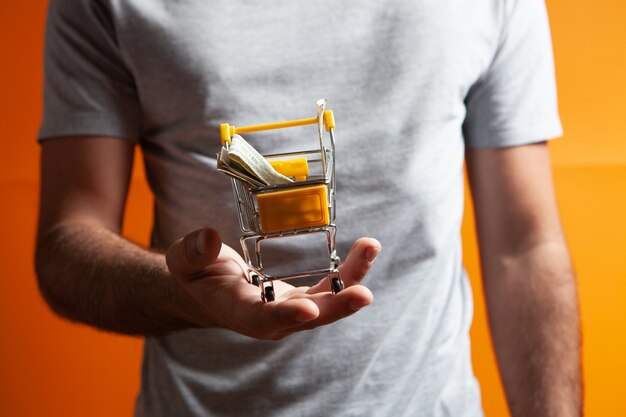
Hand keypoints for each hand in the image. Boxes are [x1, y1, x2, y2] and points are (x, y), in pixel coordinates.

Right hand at [166, 228, 380, 339]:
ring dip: (352, 281)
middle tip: (364, 294)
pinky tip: (366, 250)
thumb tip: (209, 238)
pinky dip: (350, 271)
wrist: (210, 289)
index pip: (262, 318)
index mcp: (238, 310)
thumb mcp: (183, 260)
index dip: (285, 315)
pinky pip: (331, 288)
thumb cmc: (196, 273)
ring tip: (370, 249)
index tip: (309, 309)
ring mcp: (290, 310)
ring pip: (327, 302)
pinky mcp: (303, 298)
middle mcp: (270, 318)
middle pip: (308, 317)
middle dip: (337, 307)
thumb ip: (191, 252)